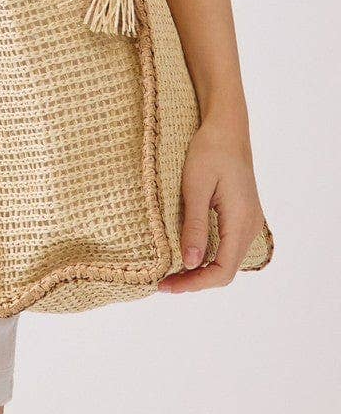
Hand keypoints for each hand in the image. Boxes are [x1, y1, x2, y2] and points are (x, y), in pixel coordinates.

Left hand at [157, 113, 265, 293]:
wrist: (226, 128)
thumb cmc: (209, 151)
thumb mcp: (195, 187)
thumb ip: (194, 226)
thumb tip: (191, 264)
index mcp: (241, 221)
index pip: (222, 270)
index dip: (194, 284)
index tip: (165, 285)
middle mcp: (250, 226)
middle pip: (225, 270)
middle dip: (195, 281)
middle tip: (163, 283)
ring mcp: (249, 222)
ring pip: (226, 260)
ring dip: (200, 270)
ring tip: (170, 272)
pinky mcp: (242, 216)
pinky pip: (226, 246)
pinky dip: (207, 256)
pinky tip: (186, 253)